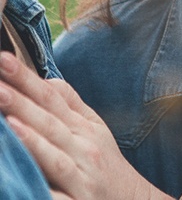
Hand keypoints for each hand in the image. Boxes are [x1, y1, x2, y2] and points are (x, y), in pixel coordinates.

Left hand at [0, 52, 181, 199]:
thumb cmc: (107, 165)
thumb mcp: (95, 129)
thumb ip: (71, 104)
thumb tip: (48, 80)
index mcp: (83, 127)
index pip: (52, 97)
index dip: (27, 79)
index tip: (4, 59)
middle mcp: (82, 148)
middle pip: (49, 120)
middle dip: (21, 98)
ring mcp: (81, 177)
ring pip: (53, 155)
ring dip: (29, 136)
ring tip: (6, 116)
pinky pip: (56, 195)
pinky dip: (42, 183)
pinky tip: (23, 172)